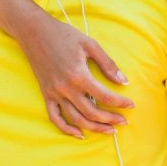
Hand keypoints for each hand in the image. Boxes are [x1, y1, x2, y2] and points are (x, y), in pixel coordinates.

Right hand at [17, 16, 134, 138]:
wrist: (34, 32)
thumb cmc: (64, 35)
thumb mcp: (89, 44)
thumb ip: (107, 64)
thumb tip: (124, 82)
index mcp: (79, 75)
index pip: (104, 96)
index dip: (120, 103)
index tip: (131, 105)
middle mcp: (66, 88)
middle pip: (92, 112)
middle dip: (111, 119)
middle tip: (124, 121)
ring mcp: (54, 93)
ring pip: (76, 119)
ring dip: (94, 128)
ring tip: (109, 130)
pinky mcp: (46, 94)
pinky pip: (55, 118)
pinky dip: (67, 129)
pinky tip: (80, 134)